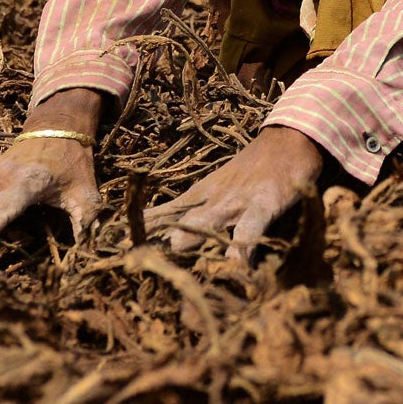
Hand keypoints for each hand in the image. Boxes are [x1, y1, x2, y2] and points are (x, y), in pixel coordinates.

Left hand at [147, 126, 324, 260]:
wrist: (289, 139)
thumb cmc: (253, 168)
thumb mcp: (219, 187)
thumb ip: (198, 211)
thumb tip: (173, 238)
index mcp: (199, 195)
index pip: (163, 214)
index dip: (140, 230)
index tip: (113, 245)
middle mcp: (212, 199)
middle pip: (179, 220)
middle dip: (157, 238)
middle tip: (132, 256)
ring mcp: (236, 201)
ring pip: (209, 220)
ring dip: (191, 235)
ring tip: (174, 249)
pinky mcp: (264, 203)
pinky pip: (250, 227)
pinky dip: (242, 246)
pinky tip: (235, 265)